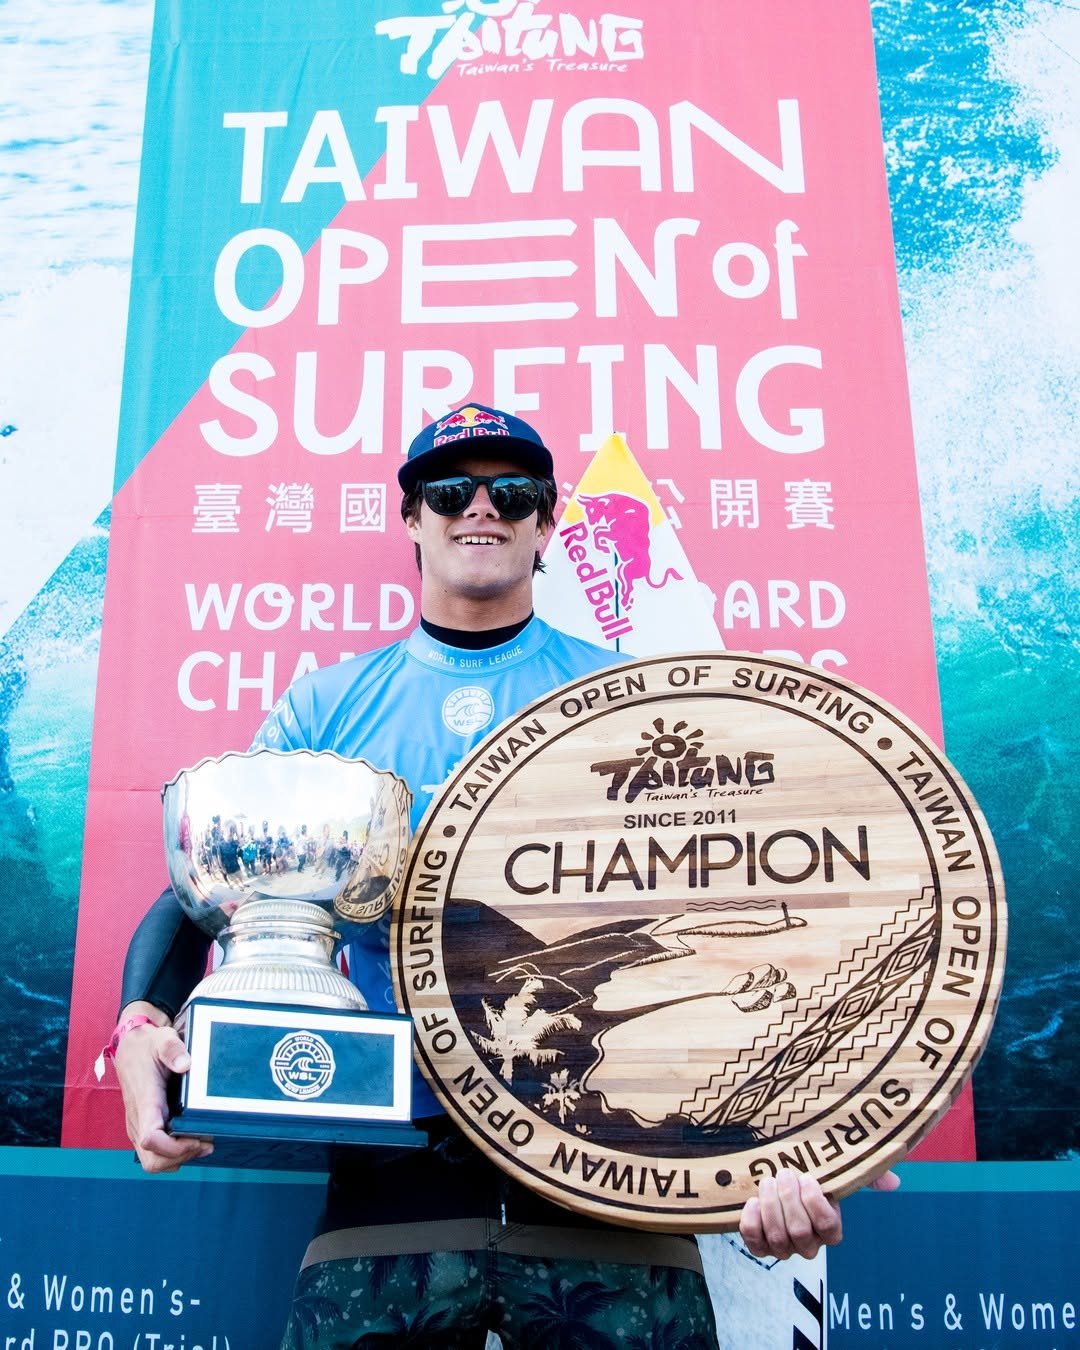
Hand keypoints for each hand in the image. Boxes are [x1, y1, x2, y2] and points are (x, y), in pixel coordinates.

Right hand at [112, 1003, 212, 1172]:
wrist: (130, 1049)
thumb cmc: (149, 1045)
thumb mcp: (162, 1039)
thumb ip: (173, 1050)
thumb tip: (186, 1065)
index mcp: (145, 1100)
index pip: (151, 1138)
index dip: (175, 1147)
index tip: (197, 1138)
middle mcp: (138, 1119)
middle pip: (152, 1160)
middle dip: (180, 1157)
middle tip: (205, 1143)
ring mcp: (138, 1126)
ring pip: (153, 1162)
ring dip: (178, 1159)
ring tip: (202, 1143)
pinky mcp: (142, 1128)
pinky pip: (154, 1154)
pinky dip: (173, 1155)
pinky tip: (192, 1140)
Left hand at [739, 1167, 899, 1260]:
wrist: (771, 1175)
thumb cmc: (806, 1173)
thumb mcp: (835, 1169)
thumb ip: (865, 1173)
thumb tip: (893, 1183)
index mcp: (829, 1227)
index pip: (829, 1228)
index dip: (816, 1205)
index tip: (808, 1179)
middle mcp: (808, 1243)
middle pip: (801, 1233)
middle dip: (789, 1200)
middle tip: (784, 1174)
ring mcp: (783, 1247)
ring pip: (779, 1238)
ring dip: (770, 1206)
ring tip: (767, 1182)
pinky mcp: (759, 1246)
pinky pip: (755, 1242)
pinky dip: (752, 1222)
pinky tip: (751, 1201)